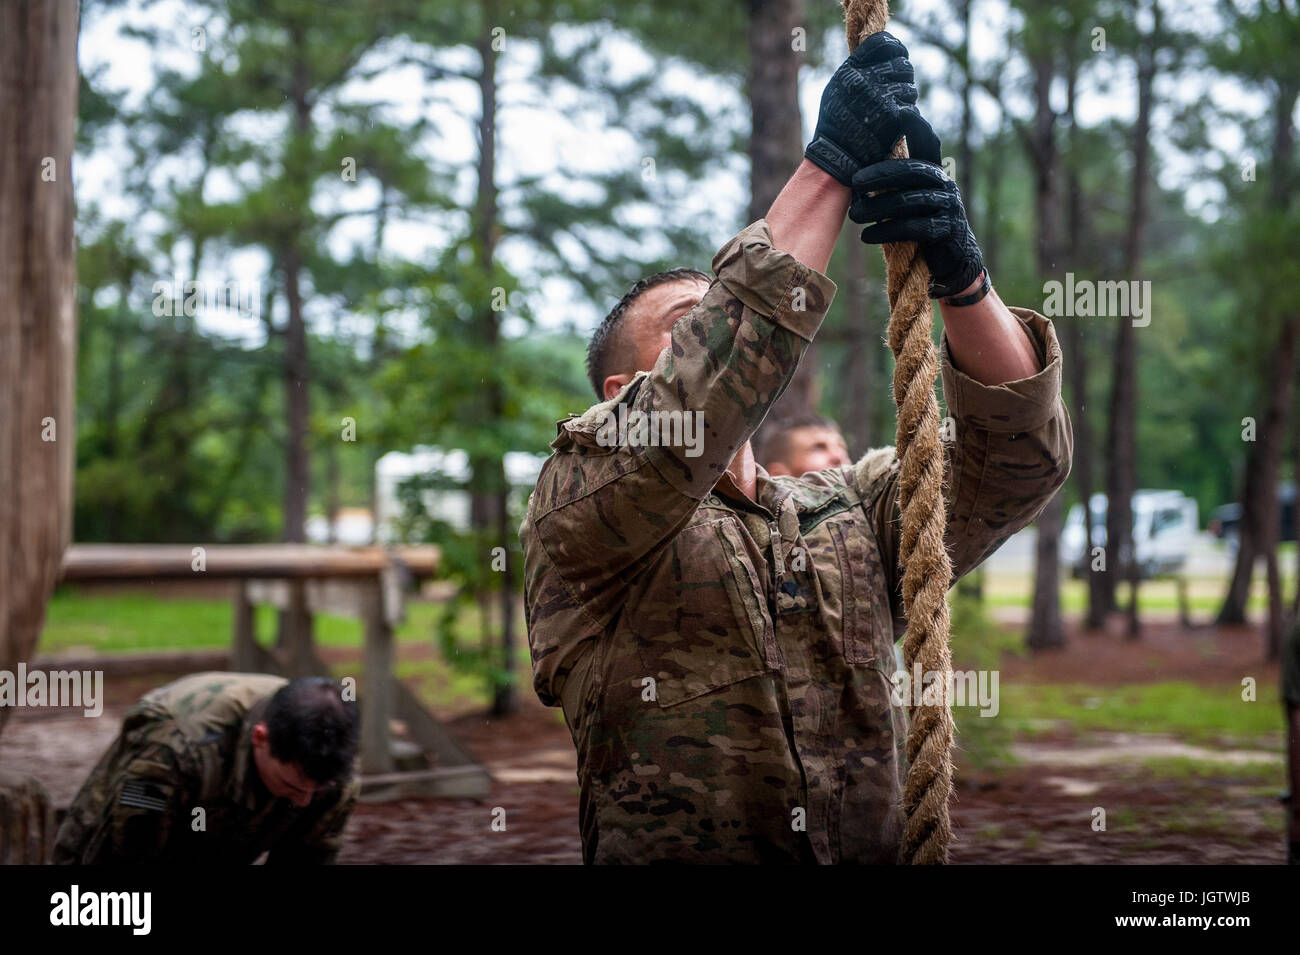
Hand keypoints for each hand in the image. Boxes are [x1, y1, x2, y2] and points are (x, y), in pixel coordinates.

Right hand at [804, 32, 939, 186]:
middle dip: (902, 79)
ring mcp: (881, 98)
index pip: (882, 43)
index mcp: (850, 71)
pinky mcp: (895, 116)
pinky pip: (912, 109)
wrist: (837, 160)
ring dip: (905, 101)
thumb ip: (857, 73)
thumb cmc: (835, 128)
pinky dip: (907, 119)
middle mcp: (865, 80)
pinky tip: (895, 127)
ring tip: (890, 114)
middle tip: (894, 94)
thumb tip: (883, 58)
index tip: (898, 56)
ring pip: (910, 89)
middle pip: (902, 65)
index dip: (895, 49)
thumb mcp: (836, 92)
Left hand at [849, 157, 983, 298]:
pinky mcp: (947, 231)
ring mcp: (949, 208)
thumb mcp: (911, 206)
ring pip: (908, 203)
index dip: (882, 171)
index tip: (856, 179)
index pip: (908, 166)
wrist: (955, 258)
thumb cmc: (924, 228)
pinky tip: (867, 236)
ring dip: (876, 209)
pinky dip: (886, 231)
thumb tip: (857, 183)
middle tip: (854, 194)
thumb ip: (895, 192)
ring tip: (855, 216)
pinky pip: (913, 228)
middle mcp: (945, 188)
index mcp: (935, 177)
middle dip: (878, 184)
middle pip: (908, 180)